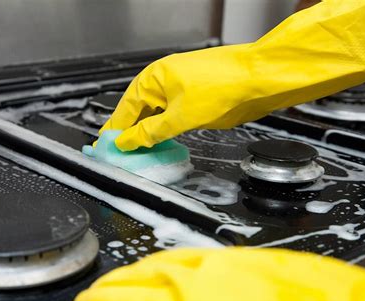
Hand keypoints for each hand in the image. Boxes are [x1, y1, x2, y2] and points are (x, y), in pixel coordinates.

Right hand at [75, 248, 364, 300]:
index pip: (133, 299)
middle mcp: (213, 278)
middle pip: (150, 272)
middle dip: (117, 282)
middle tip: (96, 292)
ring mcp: (235, 264)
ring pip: (175, 257)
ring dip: (145, 268)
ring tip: (125, 277)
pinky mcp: (255, 259)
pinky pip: (203, 253)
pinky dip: (178, 259)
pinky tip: (174, 264)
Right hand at [101, 0, 364, 151]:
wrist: (259, 79)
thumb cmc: (221, 88)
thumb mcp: (180, 116)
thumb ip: (151, 132)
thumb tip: (127, 142)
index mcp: (153, 79)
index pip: (125, 109)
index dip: (114, 131)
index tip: (104, 149)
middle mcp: (163, 82)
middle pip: (138, 113)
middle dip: (130, 135)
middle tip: (120, 157)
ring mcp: (179, 90)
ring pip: (154, 117)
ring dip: (147, 135)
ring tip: (137, 156)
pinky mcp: (193, 100)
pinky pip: (170, 118)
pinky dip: (164, 132)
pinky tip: (160, 145)